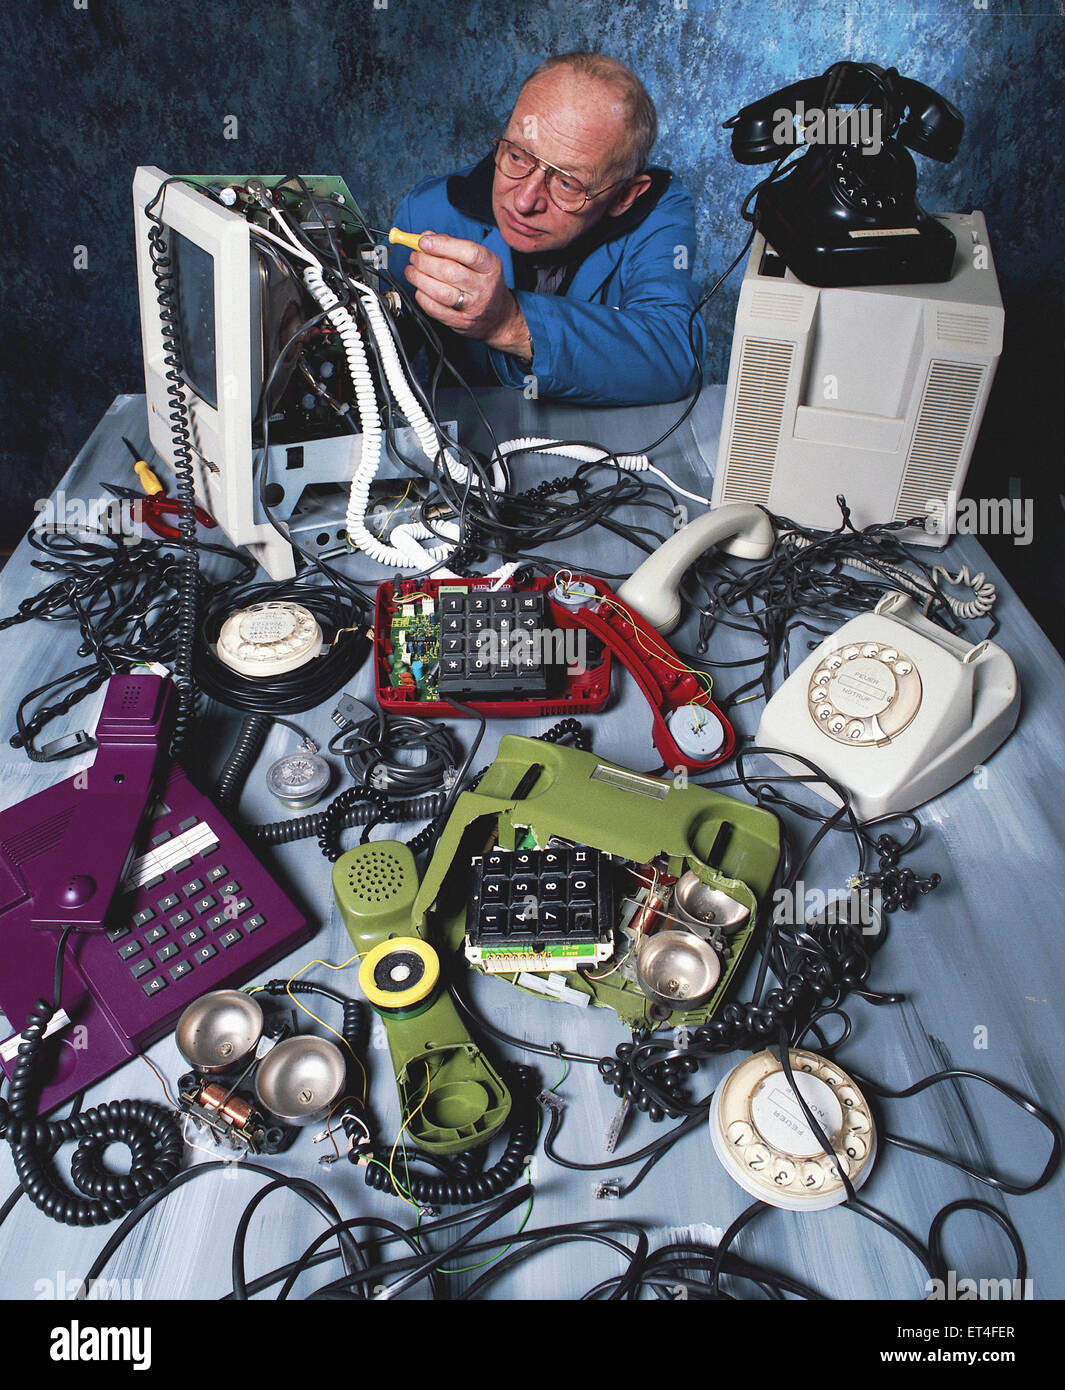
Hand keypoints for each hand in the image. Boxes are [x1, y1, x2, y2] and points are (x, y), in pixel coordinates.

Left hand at [404, 232, 531, 357]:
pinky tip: (420, 289)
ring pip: (440, 292)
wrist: (499, 318)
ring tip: (412, 271)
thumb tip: (427, 238)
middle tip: (415, 257)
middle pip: (450, 272)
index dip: (442, 245)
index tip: (424, 241)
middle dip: (425, 261)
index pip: (468, 253)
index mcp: (490, 267)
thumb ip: (453, 246)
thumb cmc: (485, 284)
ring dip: (419, 279)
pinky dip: (422, 296)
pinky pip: (435, 309)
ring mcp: (472, 307)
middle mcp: (483, 287)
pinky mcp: (460, 322)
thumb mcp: (479, 261)